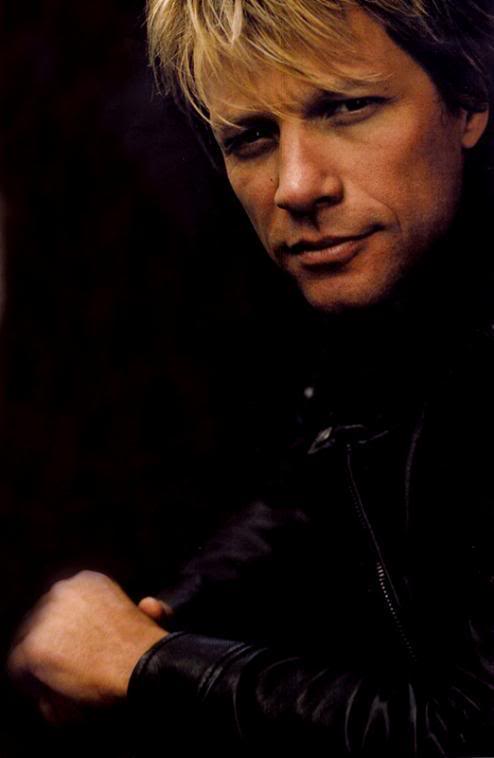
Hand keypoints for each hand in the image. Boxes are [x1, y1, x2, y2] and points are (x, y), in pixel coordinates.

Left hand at [7, 571, 167, 722]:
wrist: (143, 666)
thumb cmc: (150, 648)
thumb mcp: (151, 615)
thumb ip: (143, 609)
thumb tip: (147, 604)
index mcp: (87, 580)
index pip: (61, 608)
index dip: (70, 634)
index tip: (82, 652)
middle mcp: (61, 590)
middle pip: (41, 625)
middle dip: (55, 648)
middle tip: (72, 674)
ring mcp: (44, 618)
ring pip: (29, 648)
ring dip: (46, 669)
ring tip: (70, 688)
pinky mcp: (32, 648)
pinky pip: (20, 673)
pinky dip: (37, 689)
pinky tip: (62, 699)